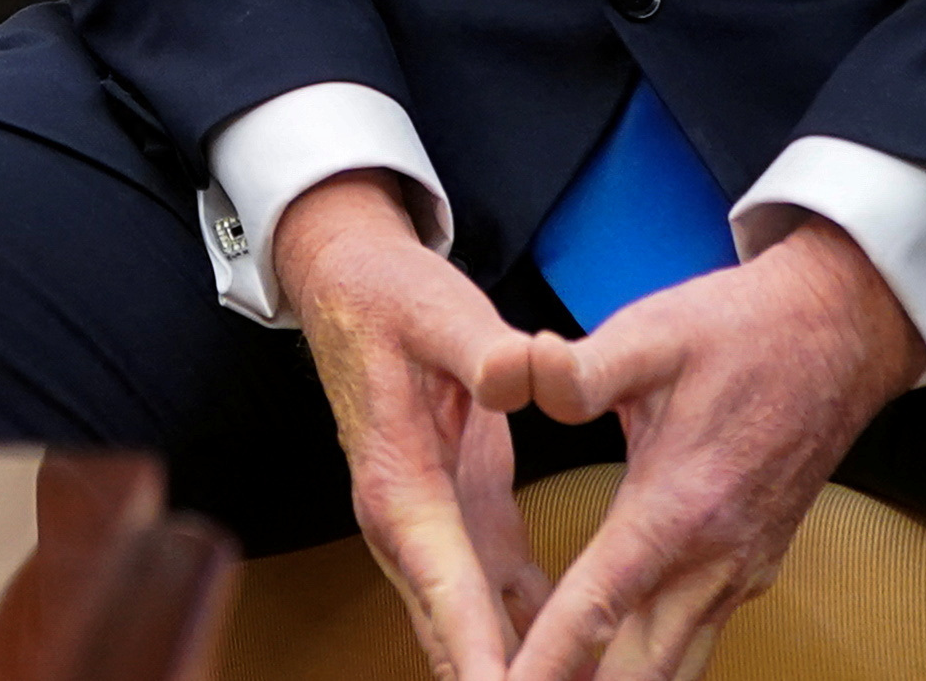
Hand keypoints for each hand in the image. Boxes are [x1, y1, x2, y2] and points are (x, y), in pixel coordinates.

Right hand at [271, 172, 542, 680]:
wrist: (348, 283)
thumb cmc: (388, 298)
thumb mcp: (437, 308)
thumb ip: (483, 348)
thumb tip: (524, 371)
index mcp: (399, 487)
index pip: (448, 592)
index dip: (483, 657)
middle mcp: (406, 526)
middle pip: (456, 636)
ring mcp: (431, 531)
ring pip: (473, 630)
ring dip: (518, 668)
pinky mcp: (460, 520)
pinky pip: (496, 600)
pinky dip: (530, 636)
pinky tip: (577, 661)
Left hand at [471, 217, 925, 680]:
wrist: (839, 334)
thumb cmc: (740, 331)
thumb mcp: (651, 333)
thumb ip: (579, 370)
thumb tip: (512, 374)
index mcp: (677, 509)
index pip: (597, 611)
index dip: (544, 663)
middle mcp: (713, 561)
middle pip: (640, 672)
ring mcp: (738, 574)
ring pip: (676, 668)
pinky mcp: (748, 571)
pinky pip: (694, 642)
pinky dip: (649, 665)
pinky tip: (610, 663)